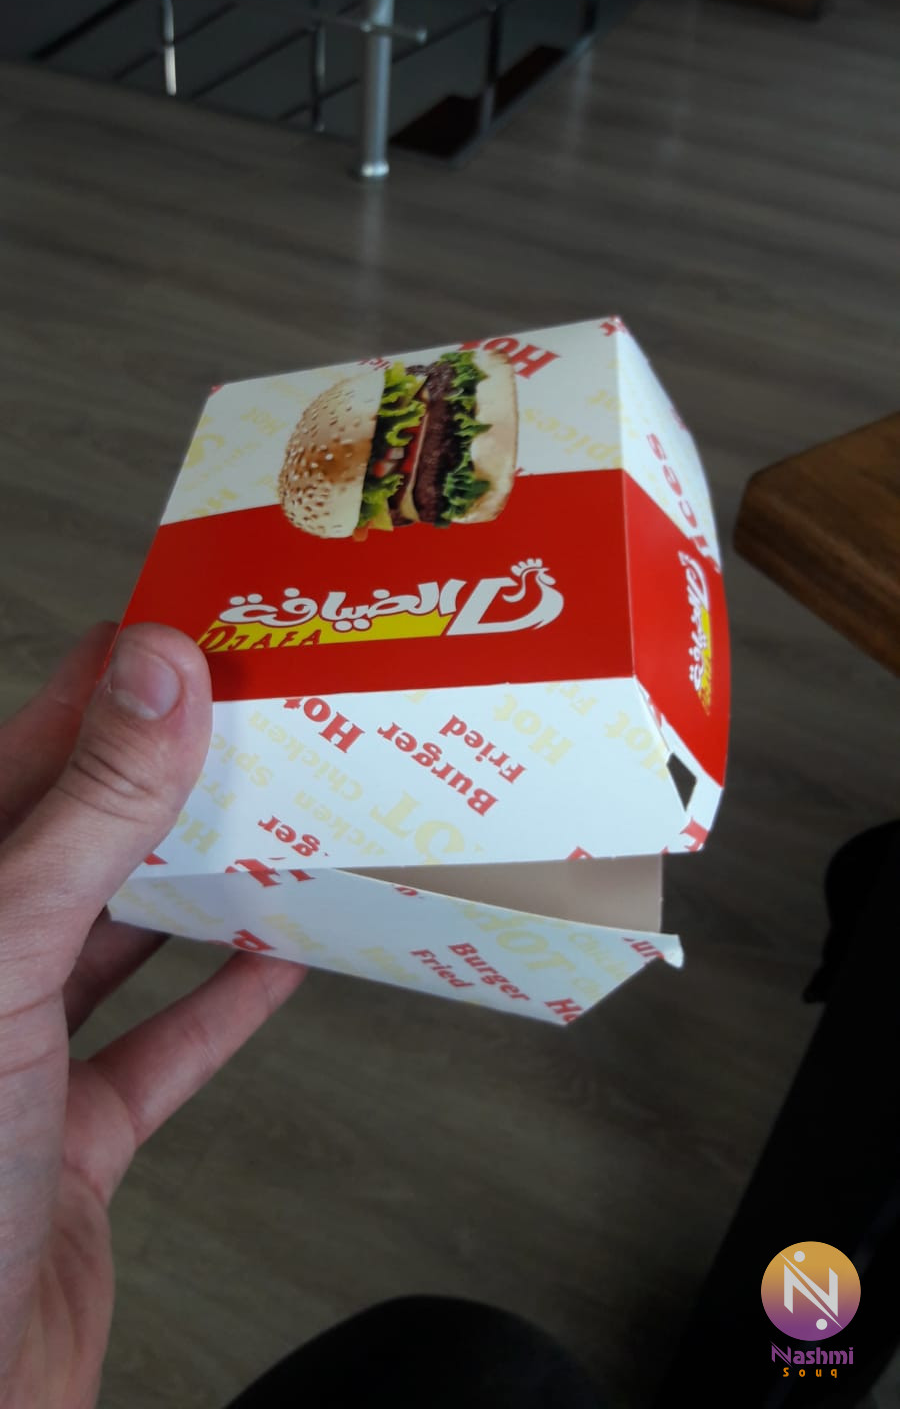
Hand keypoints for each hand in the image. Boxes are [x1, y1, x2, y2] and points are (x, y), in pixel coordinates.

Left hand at [0, 623, 304, 1408]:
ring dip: (197, 886)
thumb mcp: (1, 959)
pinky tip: (274, 960)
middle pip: (75, 843)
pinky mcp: (63, 1141)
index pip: (19, 760)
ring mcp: (8, 1059)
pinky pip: (154, 1051)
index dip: (103, 690)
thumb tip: (155, 674)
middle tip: (256, 721)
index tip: (190, 634)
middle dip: (164, 783)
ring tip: (274, 819)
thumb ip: (84, 817)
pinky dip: (218, 1006)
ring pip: (114, 939)